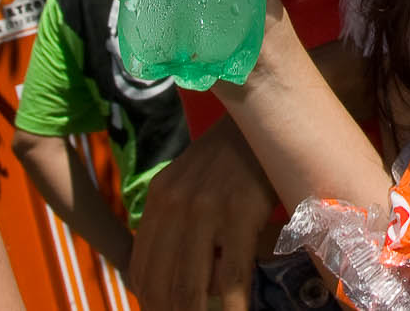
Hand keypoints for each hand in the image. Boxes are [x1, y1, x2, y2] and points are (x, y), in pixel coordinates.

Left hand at [126, 115, 282, 310]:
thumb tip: (170, 278)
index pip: (141, 268)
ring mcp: (206, 208)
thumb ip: (176, 224)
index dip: (150, 301)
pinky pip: (233, 276)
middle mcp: (175, 203)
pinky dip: (233, 308)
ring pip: (192, 286)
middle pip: (164, 282)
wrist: (267, 117)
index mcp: (159, 198)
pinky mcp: (240, 213)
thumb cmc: (233, 157)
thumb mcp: (192, 184)